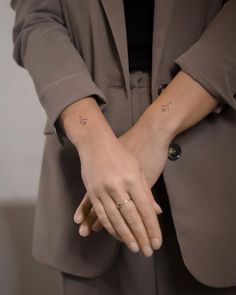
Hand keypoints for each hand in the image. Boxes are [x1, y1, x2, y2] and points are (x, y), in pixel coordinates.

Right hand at [76, 133, 162, 256]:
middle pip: (131, 218)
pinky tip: (116, 236)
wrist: (96, 143)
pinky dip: (109, 227)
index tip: (156, 243)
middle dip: (140, 237)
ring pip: (115, 219)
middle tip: (147, 252)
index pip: (145, 210)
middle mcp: (118, 187)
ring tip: (134, 248)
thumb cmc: (122, 153)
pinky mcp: (92, 192)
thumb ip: (146, 192)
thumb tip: (156, 213)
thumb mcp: (138, 168)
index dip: (152, 228)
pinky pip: (101, 214)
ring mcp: (103, 190)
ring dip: (125, 236)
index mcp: (132, 180)